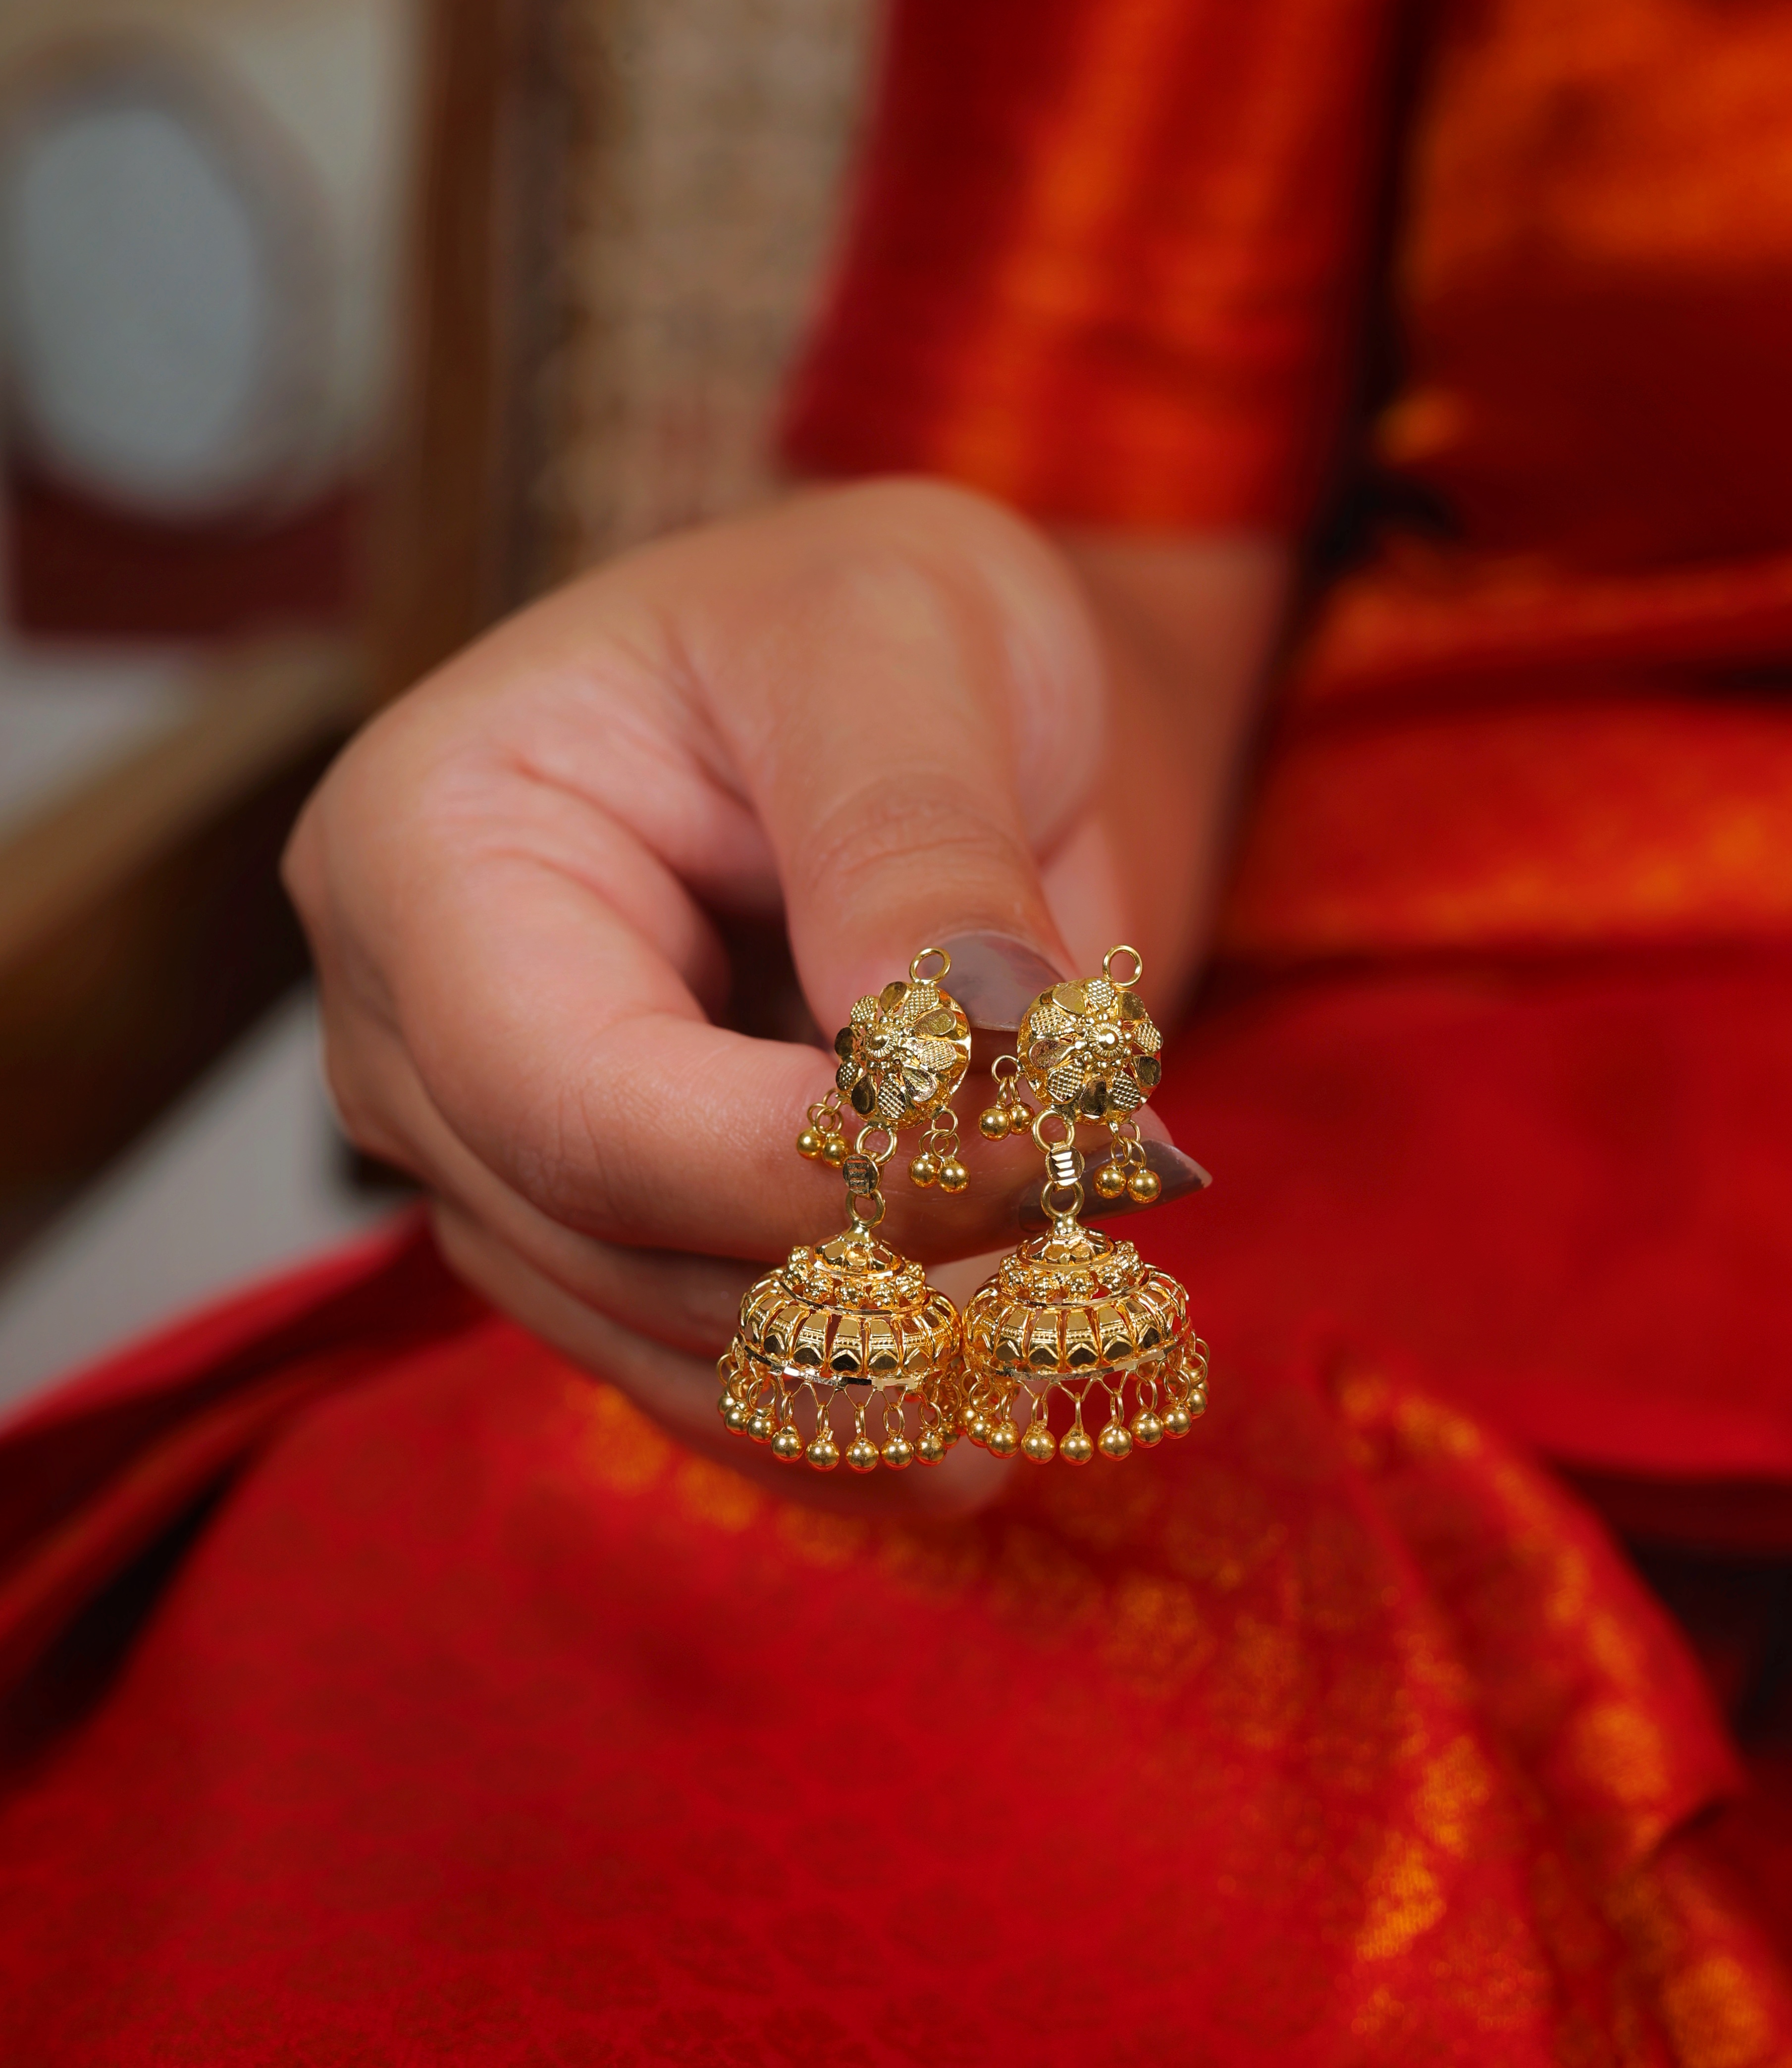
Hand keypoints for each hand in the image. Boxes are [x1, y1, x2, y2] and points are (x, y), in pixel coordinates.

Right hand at [286, 479, 1282, 1493]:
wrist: (917, 692)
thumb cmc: (885, 621)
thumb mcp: (908, 649)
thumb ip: (911, 847)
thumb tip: (944, 1064)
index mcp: (429, 848)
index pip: (579, 1099)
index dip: (799, 1173)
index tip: (1044, 1159)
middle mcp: (415, 1029)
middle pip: (619, 1245)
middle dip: (868, 1272)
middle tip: (1100, 1231)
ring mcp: (496, 1158)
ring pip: (669, 1345)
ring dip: (881, 1367)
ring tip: (1077, 1323)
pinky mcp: (604, 1245)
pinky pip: (702, 1383)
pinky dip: (850, 1428)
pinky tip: (981, 1446)